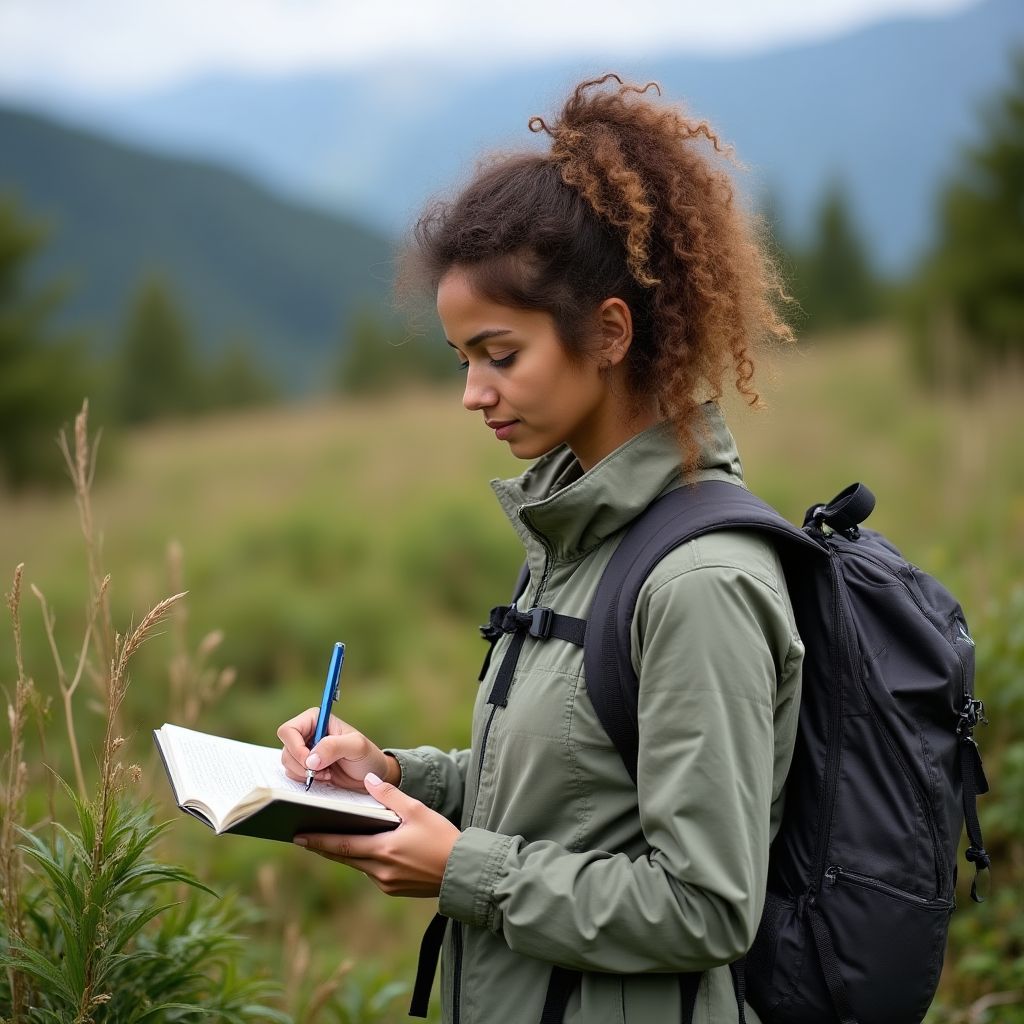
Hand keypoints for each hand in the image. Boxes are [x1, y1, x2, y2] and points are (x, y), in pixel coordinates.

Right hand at [277, 708, 399, 790]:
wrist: (371, 776)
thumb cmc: (367, 756)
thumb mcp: (356, 747)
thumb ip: (334, 747)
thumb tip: (310, 759)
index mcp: (316, 719)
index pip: (289, 730)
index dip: (295, 747)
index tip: (310, 762)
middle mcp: (307, 733)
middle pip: (286, 749)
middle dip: (301, 764)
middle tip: (322, 770)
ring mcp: (304, 750)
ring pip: (287, 763)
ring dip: (305, 773)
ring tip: (327, 773)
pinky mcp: (305, 766)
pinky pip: (292, 774)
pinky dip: (306, 779)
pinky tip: (324, 777)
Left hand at [294, 773, 460, 896]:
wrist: (463, 871)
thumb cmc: (443, 839)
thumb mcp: (418, 811)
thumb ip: (390, 796)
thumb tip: (369, 781)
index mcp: (383, 849)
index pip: (341, 845)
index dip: (318, 841)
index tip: (298, 837)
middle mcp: (380, 871)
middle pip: (345, 857)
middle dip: (324, 847)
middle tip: (304, 838)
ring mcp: (387, 883)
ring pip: (358, 865)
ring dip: (345, 853)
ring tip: (331, 840)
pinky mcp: (395, 889)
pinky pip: (372, 873)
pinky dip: (364, 860)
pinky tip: (365, 850)